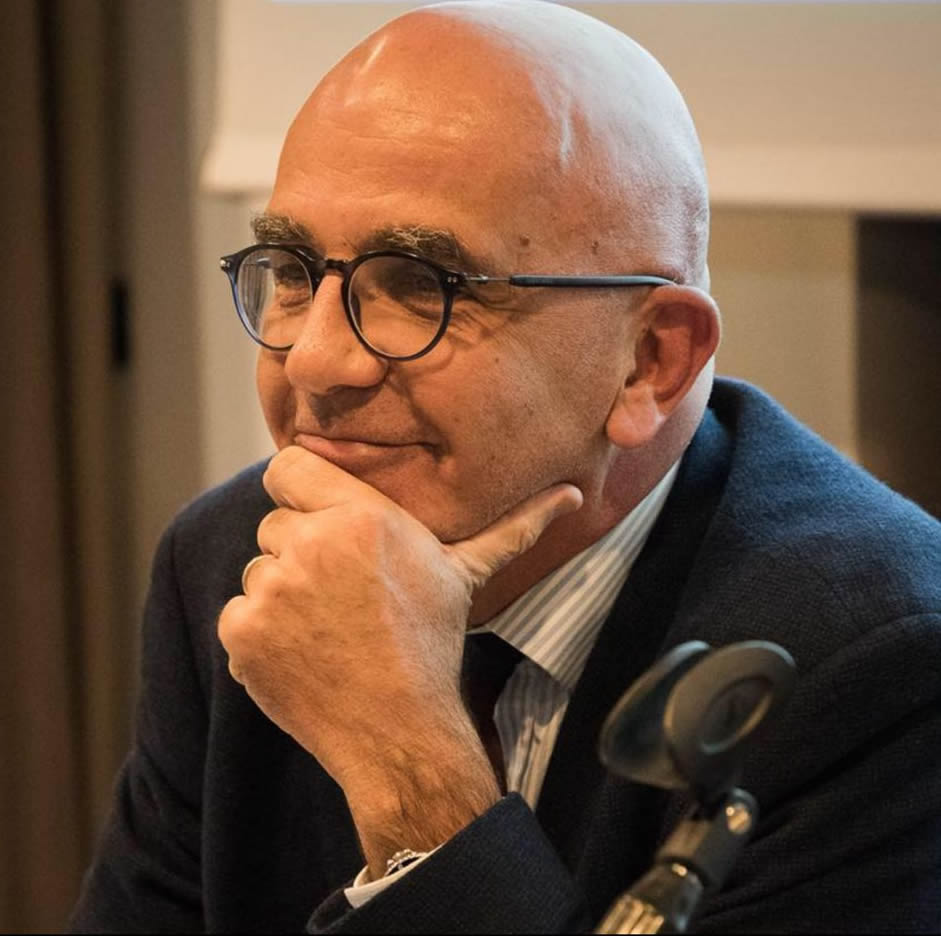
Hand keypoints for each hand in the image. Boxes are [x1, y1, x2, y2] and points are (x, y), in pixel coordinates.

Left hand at [217, 445, 581, 873]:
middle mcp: (310, 542)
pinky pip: (239, 613)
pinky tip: (304, 653)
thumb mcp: (467, 573)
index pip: (285, 467)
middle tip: (341, 592)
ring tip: (328, 627)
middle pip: (274, 524)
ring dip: (282, 594)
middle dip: (300, 551)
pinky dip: (262, 634)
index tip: (321, 519)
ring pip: (257, 571)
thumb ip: (513, 527)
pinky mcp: (241, 632)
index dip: (301, 491)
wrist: (399, 729)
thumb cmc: (433, 642)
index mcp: (360, 515)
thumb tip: (574, 493)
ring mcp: (270, 589)